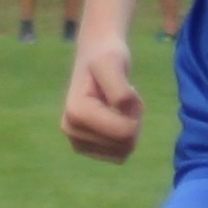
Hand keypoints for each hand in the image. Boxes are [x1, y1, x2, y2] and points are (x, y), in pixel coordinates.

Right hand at [61, 35, 142, 163]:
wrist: (96, 53)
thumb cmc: (106, 55)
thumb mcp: (114, 63)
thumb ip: (120, 91)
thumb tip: (125, 120)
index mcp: (76, 113)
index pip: (124, 133)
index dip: (135, 110)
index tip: (130, 88)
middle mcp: (71, 131)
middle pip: (125, 144)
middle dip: (133, 118)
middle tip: (126, 93)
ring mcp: (77, 141)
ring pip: (123, 151)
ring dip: (131, 125)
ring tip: (121, 102)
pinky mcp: (87, 147)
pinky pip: (119, 154)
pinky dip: (125, 134)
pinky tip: (117, 114)